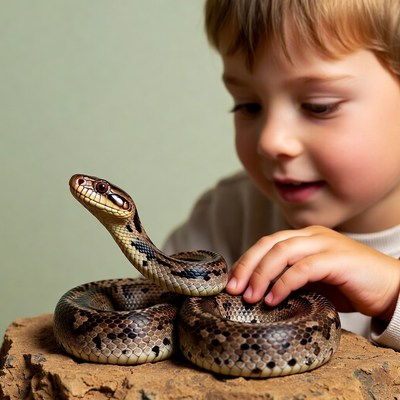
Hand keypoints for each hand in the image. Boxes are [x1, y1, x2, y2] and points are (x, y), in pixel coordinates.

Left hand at [226, 225, 399, 321]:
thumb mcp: (312, 281)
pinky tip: (274, 299)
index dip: (246, 261)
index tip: (232, 282)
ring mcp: (325, 244)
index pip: (266, 243)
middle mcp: (312, 236)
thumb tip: (257, 290)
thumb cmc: (348, 286)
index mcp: (304, 237)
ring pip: (283, 251)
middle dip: (247, 266)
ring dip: (262, 275)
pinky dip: (285, 283)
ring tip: (250, 297)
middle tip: (234, 289)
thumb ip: (289, 277)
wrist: (391, 288)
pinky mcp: (338, 259)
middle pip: (269, 243)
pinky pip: (304, 268)